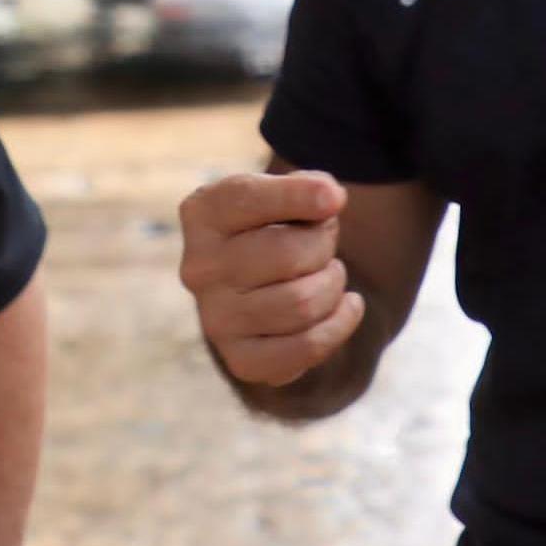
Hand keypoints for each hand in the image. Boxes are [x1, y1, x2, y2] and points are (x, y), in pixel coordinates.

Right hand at [175, 170, 360, 387]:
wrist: (262, 283)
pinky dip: (340, 325)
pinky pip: (307, 347)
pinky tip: (347, 306)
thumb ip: (307, 186)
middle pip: (287, 255)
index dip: (297, 196)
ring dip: (333, 285)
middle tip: (323, 242)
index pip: (245, 199)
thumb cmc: (276, 226)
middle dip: (323, 245)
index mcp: (202, 214)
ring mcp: (216, 319)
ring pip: (303, 303)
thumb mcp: (285, 192)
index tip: (335, 199)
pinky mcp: (241, 358)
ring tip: (328, 274)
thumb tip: (330, 199)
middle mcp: (199, 269)